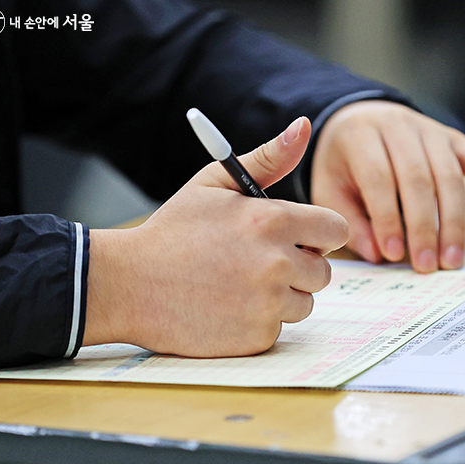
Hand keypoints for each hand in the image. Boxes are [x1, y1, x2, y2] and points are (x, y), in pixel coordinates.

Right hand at [84, 117, 348, 356]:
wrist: (128, 285)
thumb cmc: (174, 231)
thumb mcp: (215, 183)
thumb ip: (267, 158)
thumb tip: (303, 125)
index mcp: (272, 220)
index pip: (336, 229)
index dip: (318, 234)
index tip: (299, 238)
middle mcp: (277, 263)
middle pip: (323, 271)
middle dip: (299, 266)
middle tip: (259, 262)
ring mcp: (267, 304)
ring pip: (303, 302)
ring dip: (281, 296)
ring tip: (239, 284)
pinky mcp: (256, 337)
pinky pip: (278, 328)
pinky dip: (259, 321)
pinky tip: (228, 307)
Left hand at [311, 100, 464, 272]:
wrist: (362, 119)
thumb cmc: (344, 164)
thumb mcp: (330, 188)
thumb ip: (350, 220)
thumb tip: (378, 255)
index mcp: (361, 135)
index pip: (379, 177)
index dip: (387, 217)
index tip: (393, 255)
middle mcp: (401, 126)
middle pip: (419, 178)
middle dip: (424, 226)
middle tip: (426, 266)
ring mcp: (435, 131)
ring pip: (451, 176)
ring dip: (455, 223)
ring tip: (451, 261)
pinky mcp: (460, 142)